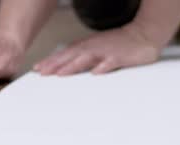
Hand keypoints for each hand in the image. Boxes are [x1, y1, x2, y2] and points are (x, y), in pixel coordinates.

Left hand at [34, 24, 160, 75]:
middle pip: (71, 56)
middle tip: (42, 73)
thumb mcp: (95, 49)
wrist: (142, 34)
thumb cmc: (117, 45)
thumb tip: (62, 67)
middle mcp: (93, 48)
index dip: (50, 62)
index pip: (64, 54)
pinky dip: (102, 67)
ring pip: (86, 58)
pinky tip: (95, 73)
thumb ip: (80, 58)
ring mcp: (106, 52)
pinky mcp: (120, 57)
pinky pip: (110, 63)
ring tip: (60, 74)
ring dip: (73, 66)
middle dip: (55, 64)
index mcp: (87, 47)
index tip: (37, 70)